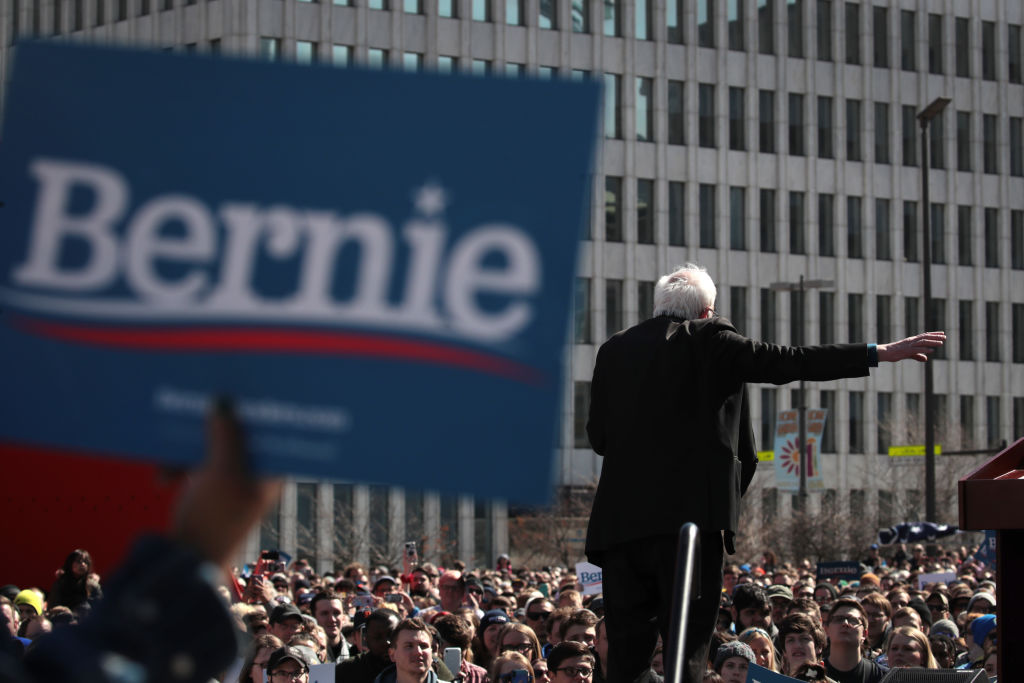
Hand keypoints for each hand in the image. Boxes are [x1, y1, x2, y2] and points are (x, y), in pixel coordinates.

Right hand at [172, 399, 283, 570]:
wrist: (181, 567)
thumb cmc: (211, 521)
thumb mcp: (221, 473)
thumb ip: (225, 434)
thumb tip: (223, 401)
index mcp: (272, 472)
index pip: (272, 430)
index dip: (257, 408)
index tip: (242, 385)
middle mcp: (258, 475)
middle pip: (240, 433)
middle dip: (213, 424)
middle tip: (196, 403)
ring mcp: (233, 482)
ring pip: (213, 446)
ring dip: (187, 449)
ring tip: (167, 462)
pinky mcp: (209, 489)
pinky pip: (196, 463)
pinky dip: (179, 465)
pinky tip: (162, 477)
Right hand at [877, 331, 945, 361]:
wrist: (886, 352)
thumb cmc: (896, 352)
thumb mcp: (909, 354)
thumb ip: (918, 355)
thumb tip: (926, 359)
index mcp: (912, 340)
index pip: (925, 335)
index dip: (934, 334)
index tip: (942, 333)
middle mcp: (912, 341)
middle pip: (926, 337)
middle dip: (936, 337)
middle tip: (945, 336)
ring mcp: (909, 345)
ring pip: (923, 342)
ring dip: (932, 342)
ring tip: (941, 343)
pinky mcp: (907, 350)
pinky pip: (917, 349)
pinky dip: (925, 350)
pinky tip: (931, 350)